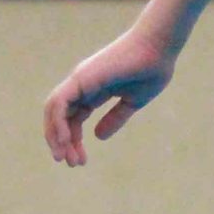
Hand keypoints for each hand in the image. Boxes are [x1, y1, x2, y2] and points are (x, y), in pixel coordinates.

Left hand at [44, 22, 177, 166]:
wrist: (159, 49)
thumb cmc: (152, 70)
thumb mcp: (133, 102)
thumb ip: (115, 118)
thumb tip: (97, 137)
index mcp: (93, 90)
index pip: (74, 119)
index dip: (74, 140)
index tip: (81, 161)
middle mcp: (81, 85)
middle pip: (61, 118)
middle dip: (62, 142)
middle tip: (72, 164)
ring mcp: (78, 81)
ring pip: (54, 111)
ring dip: (55, 136)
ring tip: (64, 157)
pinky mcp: (80, 79)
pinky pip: (58, 104)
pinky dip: (57, 123)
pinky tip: (65, 141)